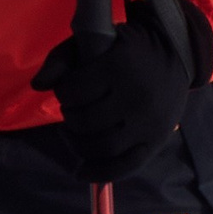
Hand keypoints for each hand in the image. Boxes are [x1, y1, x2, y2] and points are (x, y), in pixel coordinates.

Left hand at [31, 0, 212, 183]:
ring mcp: (148, 123)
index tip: (66, 89)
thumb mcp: (93, 40)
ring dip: (79, 143)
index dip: (62, 92)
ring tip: (76, 131)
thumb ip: (61, 59)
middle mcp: (136, 97)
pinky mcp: (157, 140)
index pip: (73, 91)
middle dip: (70, 118)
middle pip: (86, 122)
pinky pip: (126, 166)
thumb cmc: (125, 47)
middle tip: (72, 110)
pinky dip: (100, 172)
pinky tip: (81, 171)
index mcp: (118, 67)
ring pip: (103, 147)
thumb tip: (37, 85)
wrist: (175, 53)